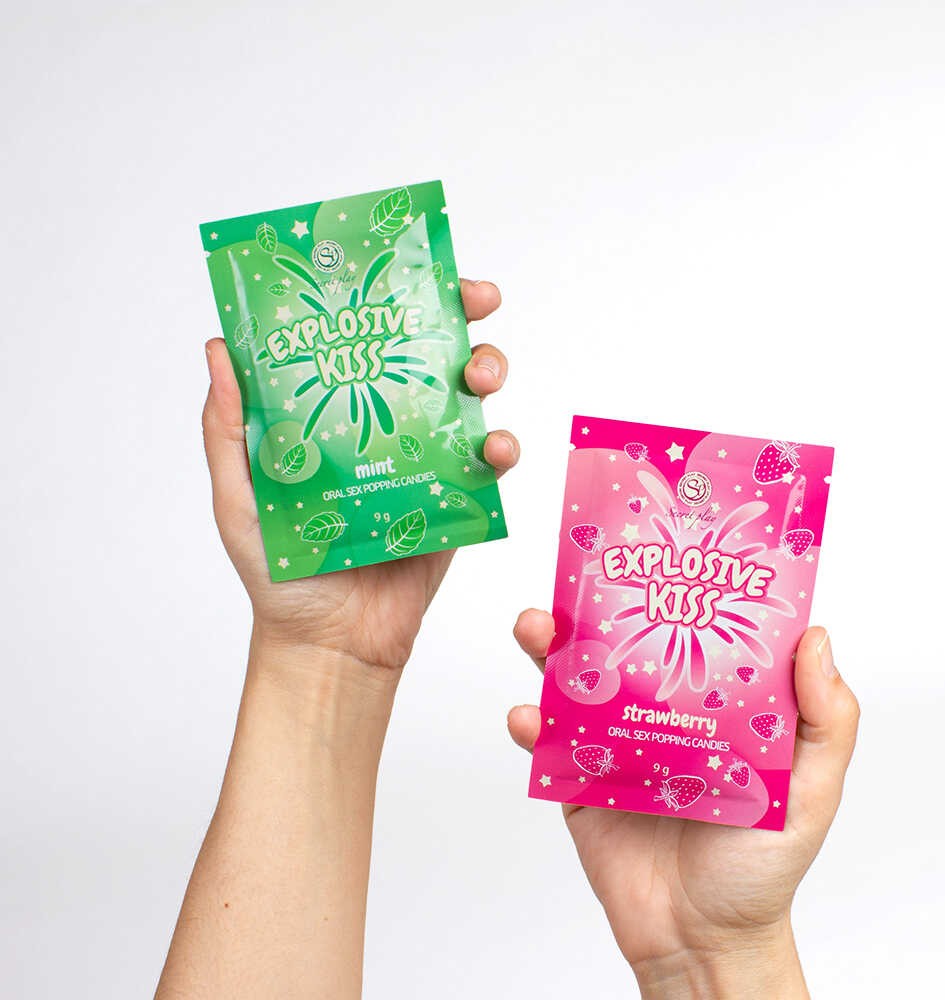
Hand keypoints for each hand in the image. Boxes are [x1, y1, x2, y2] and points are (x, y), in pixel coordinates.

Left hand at [202, 279, 518, 674]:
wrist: (328, 642)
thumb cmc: (279, 571)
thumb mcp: (240, 495)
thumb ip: (231, 429)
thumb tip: (218, 348)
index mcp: (339, 414)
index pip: (366, 342)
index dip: (388, 298)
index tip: (406, 262)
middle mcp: (387, 427)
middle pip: (431, 355)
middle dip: (461, 316)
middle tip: (473, 298)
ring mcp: (428, 463)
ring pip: (471, 398)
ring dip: (487, 369)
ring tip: (480, 372)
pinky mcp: (459, 503)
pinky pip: (489, 466)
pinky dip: (500, 447)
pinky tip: (492, 447)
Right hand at [509, 611, 858, 997]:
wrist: (699, 939)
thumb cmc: (762, 867)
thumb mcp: (811, 791)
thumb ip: (825, 721)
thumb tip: (815, 636)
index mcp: (715, 704)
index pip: (696, 631)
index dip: (681, 586)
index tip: (664, 544)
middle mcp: (661, 713)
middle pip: (625, 645)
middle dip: (597, 606)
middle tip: (579, 577)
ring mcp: (616, 743)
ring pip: (577, 681)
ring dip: (550, 649)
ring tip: (537, 629)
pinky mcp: (580, 779)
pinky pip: (548, 743)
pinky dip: (533, 724)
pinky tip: (530, 716)